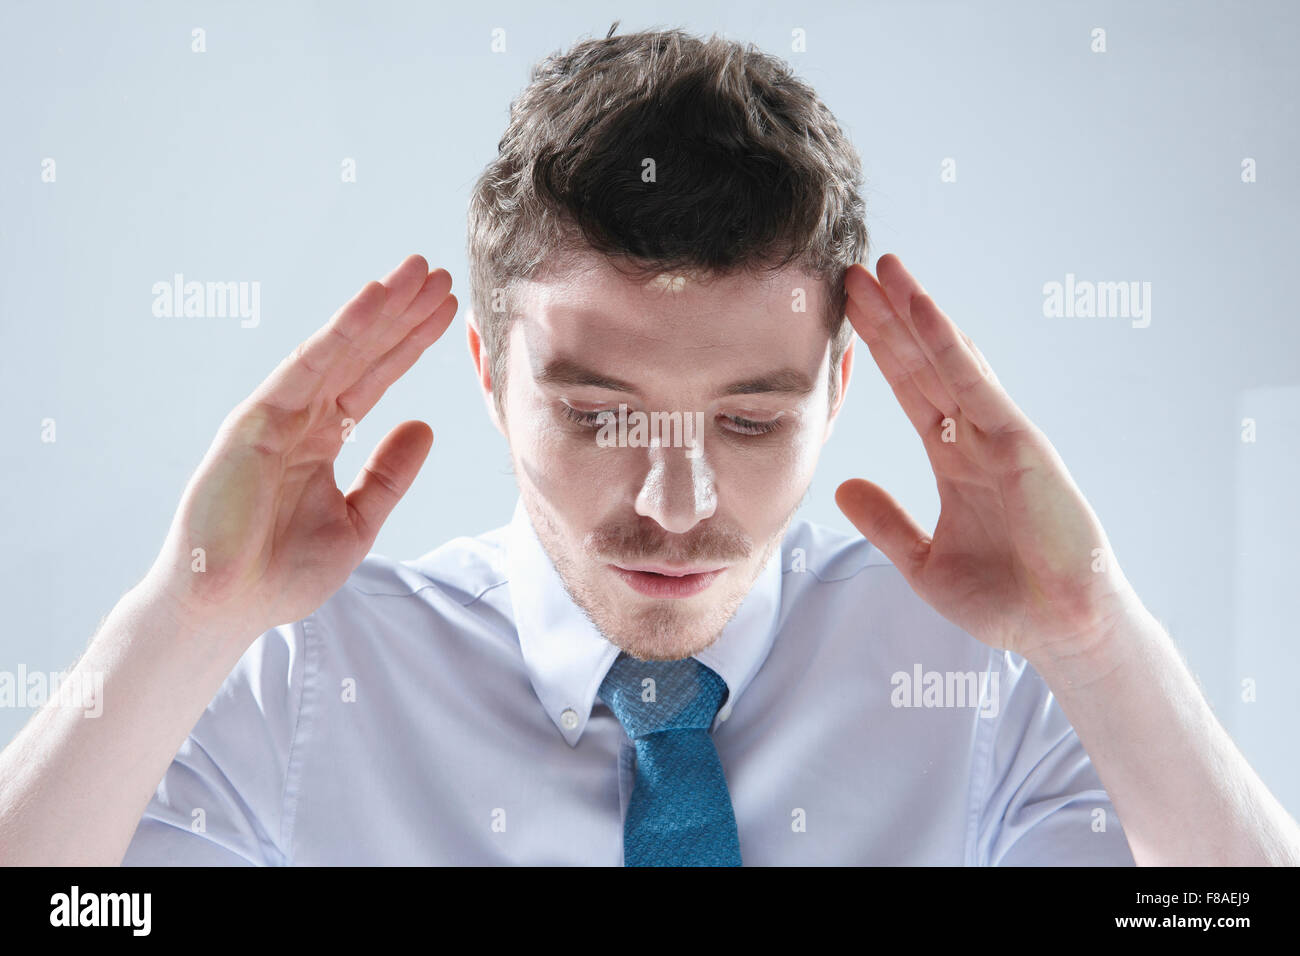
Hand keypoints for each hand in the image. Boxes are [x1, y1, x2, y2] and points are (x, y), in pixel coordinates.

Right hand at [145, 254, 456, 638]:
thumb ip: (388, 474)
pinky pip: (306, 365)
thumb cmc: (281, 574)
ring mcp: (278, 414)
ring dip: (379, 306)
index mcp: (322, 439)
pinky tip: (374, 298)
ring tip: (417, 271)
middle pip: (362, 354)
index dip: (409, 343)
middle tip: (439, 274)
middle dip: (401, 314)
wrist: (229, 608)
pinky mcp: (257, 419)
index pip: (374, 378)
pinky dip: (341, 329)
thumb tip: (424, 427)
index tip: (446, 311)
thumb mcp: (357, 521)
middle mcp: (301, 418)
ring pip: (338, 349)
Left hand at [835, 254, 1141, 660]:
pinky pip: (976, 385)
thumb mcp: (923, 562)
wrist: (1059, 631)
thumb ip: (886, 522)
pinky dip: (949, 346)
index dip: (878, 351)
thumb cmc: (1005, 601)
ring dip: (916, 313)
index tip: (846, 314)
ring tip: (884, 269)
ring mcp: (999, 436)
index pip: (908, 392)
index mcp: (954, 461)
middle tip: (852, 272)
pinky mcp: (1020, 443)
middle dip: (887, 319)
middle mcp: (975, 438)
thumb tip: (843, 488)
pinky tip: (923, 310)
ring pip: (948, 362)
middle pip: (921, 365)